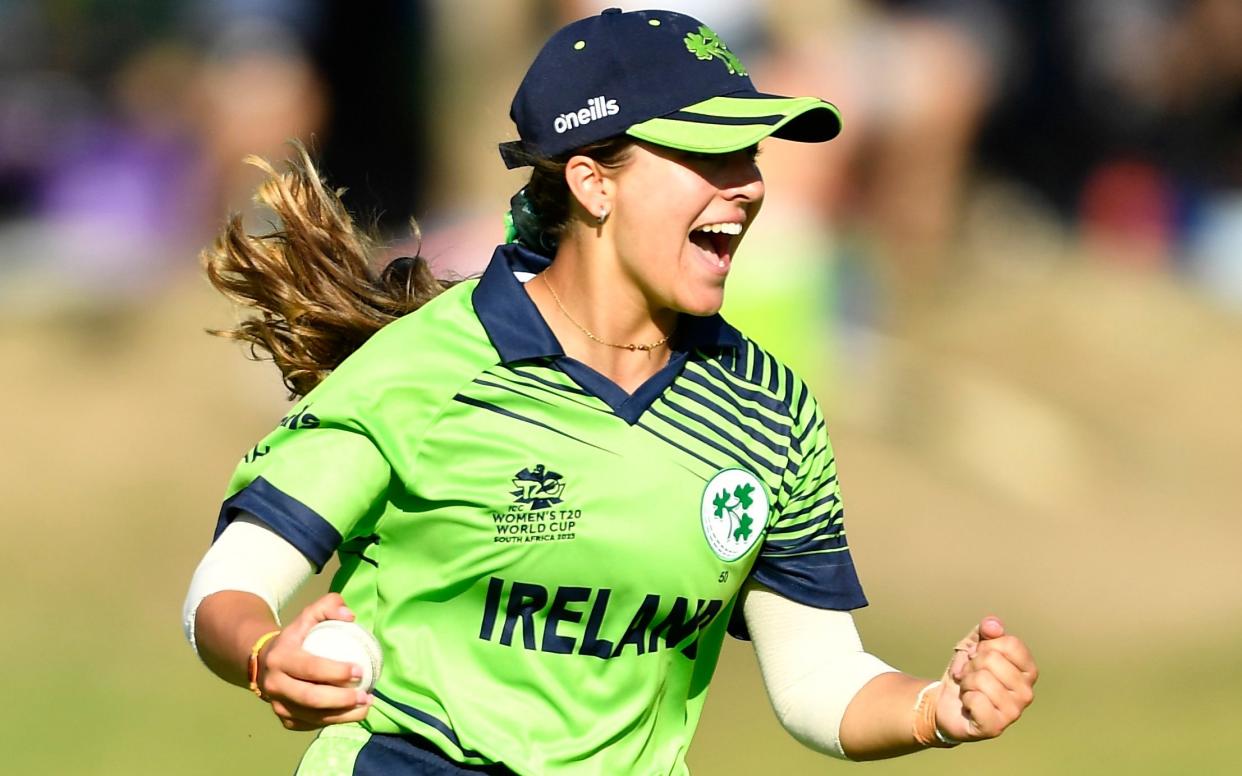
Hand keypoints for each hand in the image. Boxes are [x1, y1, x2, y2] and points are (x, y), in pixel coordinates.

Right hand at [253, 593, 373, 730]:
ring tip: (366, 705)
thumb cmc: (295, 638)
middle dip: (342, 699)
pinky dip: (334, 721)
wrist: (264, 661)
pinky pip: (312, 724)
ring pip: (313, 716)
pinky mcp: (285, 720)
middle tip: (366, 695)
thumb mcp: (307, 616)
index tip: (360, 671)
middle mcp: (275, 685)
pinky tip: (352, 713)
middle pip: (311, 698)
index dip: (336, 671)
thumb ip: (329, 606)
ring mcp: (278, 705)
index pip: (310, 667)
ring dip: (343, 715)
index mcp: (280, 658)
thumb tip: (350, 616)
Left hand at [934, 616, 1036, 742]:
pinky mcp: (995, 727)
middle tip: (970, 676)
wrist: (946, 702)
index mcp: (1028, 671)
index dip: (985, 645)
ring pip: (981, 679)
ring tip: (969, 690)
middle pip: (992, 659)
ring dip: (966, 682)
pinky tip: (969, 705)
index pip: (1010, 644)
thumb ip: (986, 631)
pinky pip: (976, 700)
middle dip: (971, 664)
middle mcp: (1027, 693)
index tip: (977, 656)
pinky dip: (965, 699)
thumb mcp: (974, 645)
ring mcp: (1013, 712)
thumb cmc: (967, 673)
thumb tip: (994, 625)